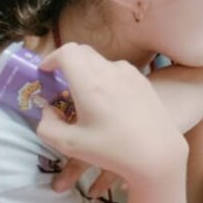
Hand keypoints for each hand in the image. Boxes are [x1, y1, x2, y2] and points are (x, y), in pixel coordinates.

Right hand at [35, 44, 187, 189]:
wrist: (157, 150)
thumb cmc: (112, 149)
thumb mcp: (70, 144)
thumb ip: (47, 125)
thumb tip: (48, 110)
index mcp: (90, 82)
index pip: (68, 51)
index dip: (51, 58)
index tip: (45, 72)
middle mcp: (111, 71)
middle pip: (83, 52)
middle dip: (67, 63)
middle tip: (60, 85)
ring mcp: (130, 73)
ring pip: (101, 62)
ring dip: (86, 72)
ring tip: (84, 98)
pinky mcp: (142, 80)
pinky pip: (117, 71)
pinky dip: (104, 78)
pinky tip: (107, 102)